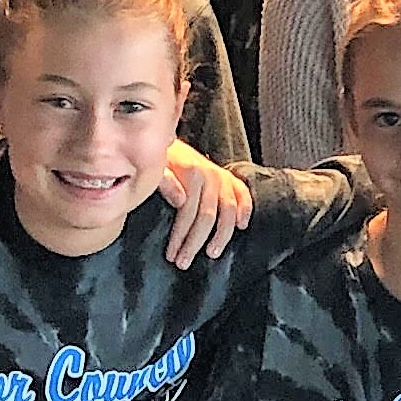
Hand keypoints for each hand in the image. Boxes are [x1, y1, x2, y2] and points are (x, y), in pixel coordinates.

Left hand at [155, 144, 249, 265]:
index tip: (172, 255)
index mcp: (192, 173)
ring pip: (228, 211)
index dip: (180, 237)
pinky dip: (245, 209)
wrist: (163, 137)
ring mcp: (222, 177)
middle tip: (183, 262)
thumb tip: (180, 201)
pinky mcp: (229, 177)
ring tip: (212, 253)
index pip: (189, 213)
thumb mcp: (155, 167)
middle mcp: (210, 175)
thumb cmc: (158, 158)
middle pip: (208, 217)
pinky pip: (243, 194)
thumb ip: (165, 182)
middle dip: (195, 243)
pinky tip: (242, 226)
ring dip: (221, 235)